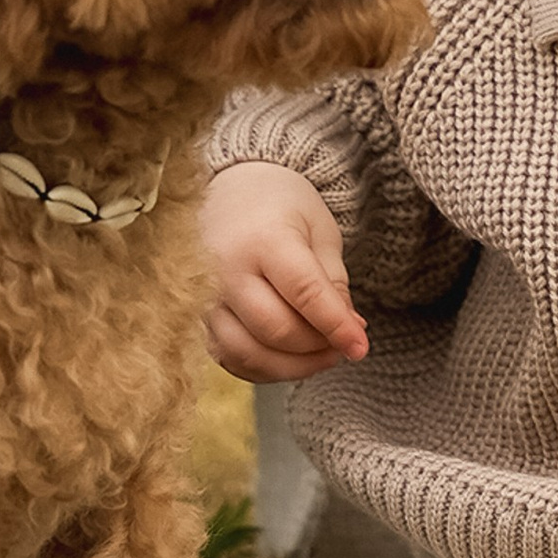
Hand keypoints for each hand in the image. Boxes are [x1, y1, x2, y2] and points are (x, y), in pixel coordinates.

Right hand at [200, 160, 369, 383]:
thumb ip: (333, 282)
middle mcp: (227, 270)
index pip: (305, 293)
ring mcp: (205, 297)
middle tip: (342, 342)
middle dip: (317, 347)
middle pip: (276, 331)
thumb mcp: (319, 230)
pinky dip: (264, 368)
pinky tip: (289, 355)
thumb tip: (350, 331)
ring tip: (320, 352)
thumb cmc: (280, 205)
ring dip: (292, 366)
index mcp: (264, 238)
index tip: (360, 346)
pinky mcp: (196, 317)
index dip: (336, 326)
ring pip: (249, 354)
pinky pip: (230, 359)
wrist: (230, 189)